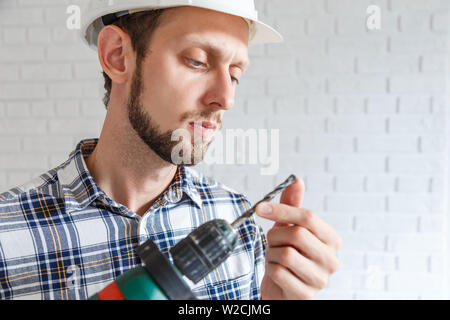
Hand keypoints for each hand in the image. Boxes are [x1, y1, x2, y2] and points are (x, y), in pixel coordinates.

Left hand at [256, 176, 341, 299]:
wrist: (282, 290)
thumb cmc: (288, 256)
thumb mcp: (289, 228)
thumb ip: (292, 205)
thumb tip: (297, 180)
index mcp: (332, 240)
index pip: (309, 217)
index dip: (282, 210)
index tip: (261, 207)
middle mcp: (331, 260)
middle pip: (297, 234)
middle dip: (276, 236)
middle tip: (273, 241)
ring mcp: (320, 279)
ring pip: (286, 254)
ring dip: (272, 254)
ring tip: (275, 258)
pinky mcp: (305, 295)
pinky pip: (279, 273)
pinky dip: (270, 270)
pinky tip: (276, 273)